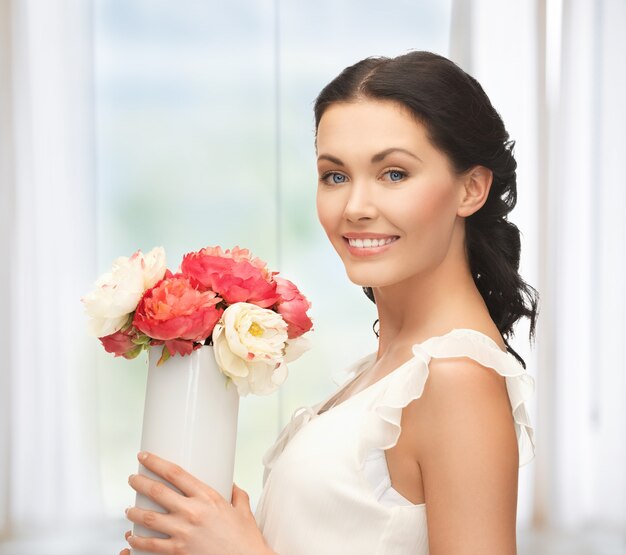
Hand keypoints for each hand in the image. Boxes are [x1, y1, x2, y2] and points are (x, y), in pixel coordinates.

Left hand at [120, 451, 272, 554]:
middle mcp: (192, 512)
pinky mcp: (178, 552)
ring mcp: (183, 532)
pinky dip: (137, 541)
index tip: (145, 457)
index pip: (175, 473)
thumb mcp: (244, 510)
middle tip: (132, 479)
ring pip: (148, 518)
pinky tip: (132, 537)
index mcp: (207, 497)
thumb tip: (231, 485)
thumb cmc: (245, 540)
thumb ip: (236, 494)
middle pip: (157, 492)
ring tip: (129, 510)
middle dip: (140, 482)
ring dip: (134, 512)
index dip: (156, 462)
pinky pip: (150, 545)